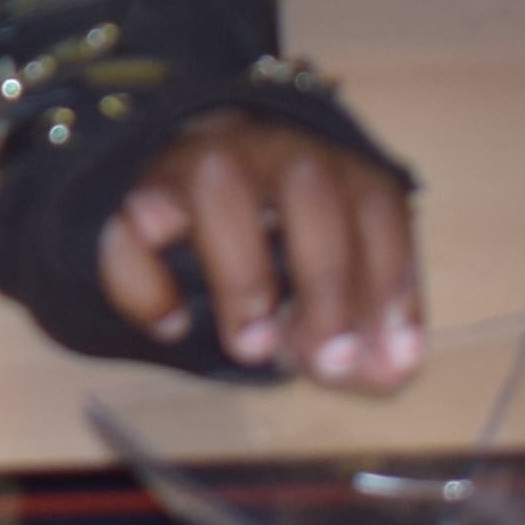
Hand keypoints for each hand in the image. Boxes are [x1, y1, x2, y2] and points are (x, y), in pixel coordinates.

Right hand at [100, 109, 424, 387]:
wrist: (183, 198)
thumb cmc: (281, 247)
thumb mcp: (335, 287)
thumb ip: (368, 332)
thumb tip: (390, 373)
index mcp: (332, 167)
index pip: (375, 201)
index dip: (393, 279)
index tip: (395, 359)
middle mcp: (268, 151)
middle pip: (308, 186)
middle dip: (326, 281)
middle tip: (327, 364)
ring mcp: (195, 164)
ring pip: (217, 187)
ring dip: (244, 276)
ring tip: (252, 349)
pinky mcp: (134, 198)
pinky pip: (130, 229)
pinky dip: (147, 284)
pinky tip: (172, 326)